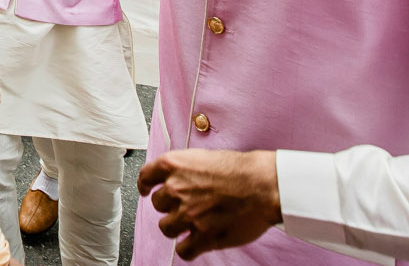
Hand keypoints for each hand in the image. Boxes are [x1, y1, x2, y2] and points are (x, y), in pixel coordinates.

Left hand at [138, 150, 281, 258]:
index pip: (146, 177)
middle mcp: (176, 189)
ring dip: (177, 227)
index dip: (145, 185)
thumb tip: (178, 181)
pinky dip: (188, 249)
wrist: (263, 185)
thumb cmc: (241, 169)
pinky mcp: (204, 236)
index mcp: (174, 165)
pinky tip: (195, 244)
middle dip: (170, 206)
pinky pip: (184, 250)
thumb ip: (185, 170)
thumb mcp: (204, 157)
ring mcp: (188, 214)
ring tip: (192, 224)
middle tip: (187, 206)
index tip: (146, 190)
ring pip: (166, 228)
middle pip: (158, 204)